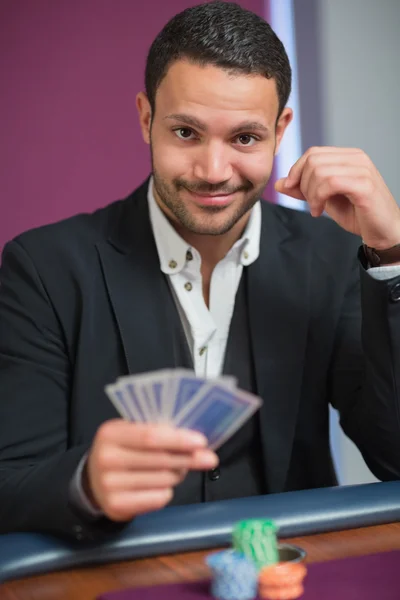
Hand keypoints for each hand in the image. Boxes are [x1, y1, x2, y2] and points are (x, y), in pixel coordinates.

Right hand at [85, 419, 217, 520]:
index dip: (179, 440)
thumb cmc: (121, 451)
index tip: (202, 442)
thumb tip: (194, 441)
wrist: (92, 481)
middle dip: (188, 458)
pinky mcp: (116, 506)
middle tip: (208, 458)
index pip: (151, 436)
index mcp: (111, 433)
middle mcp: (107, 458)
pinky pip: (158, 498)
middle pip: (160, 459)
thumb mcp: (130, 433)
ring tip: (176, 470)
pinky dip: (166, 492)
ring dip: (178, 475)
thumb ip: (157, 432)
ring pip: (163, 480)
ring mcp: (109, 485)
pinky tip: (160, 486)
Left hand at [275, 147, 399, 249]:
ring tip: (316, 209)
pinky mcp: (364, 185)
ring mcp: (362, 169)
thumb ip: (304, 190)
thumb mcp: (325, 200)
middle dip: (303, 184)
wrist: (383, 232)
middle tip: (309, 203)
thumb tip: (280, 183)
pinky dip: (318, 198)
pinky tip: (319, 211)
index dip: (296, 171)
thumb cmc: (358, 215)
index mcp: (348, 157)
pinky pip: (330, 183)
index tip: (291, 189)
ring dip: (310, 194)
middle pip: (313, 160)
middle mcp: (357, 158)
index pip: (313, 153)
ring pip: (319, 171)